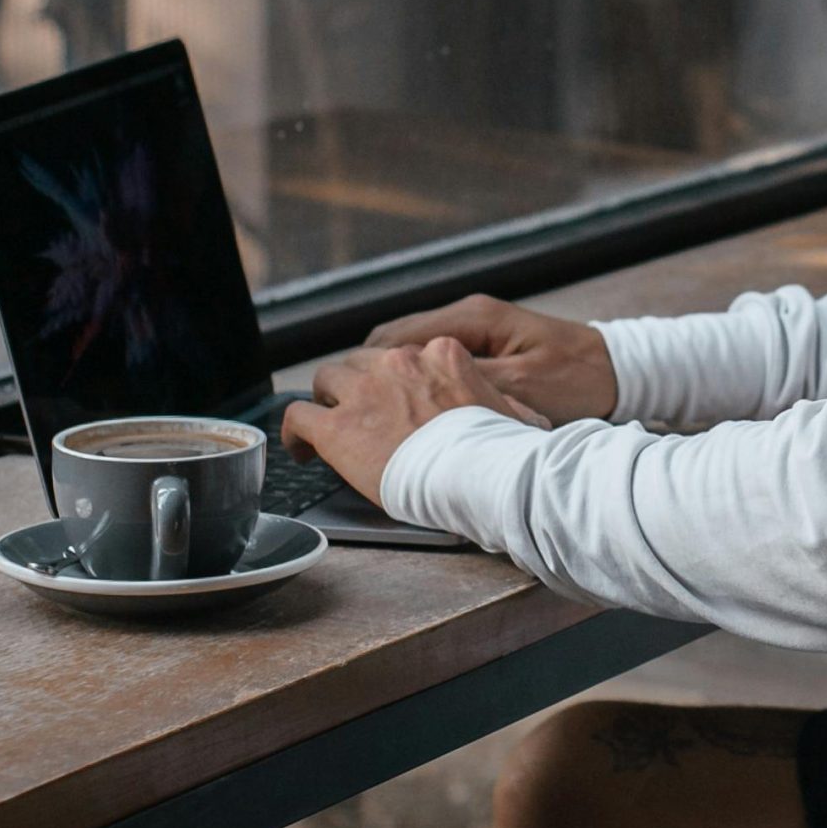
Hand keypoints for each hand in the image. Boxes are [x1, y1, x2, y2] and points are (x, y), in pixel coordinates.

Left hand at [282, 337, 550, 507]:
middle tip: (358, 416)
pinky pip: (298, 416)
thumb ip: (510, 409)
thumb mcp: (516, 416)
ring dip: (326, 402)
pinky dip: (295, 432)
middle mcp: (399, 363)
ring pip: (326, 380)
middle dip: (356, 387)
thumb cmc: (500, 450)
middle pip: (361, 362)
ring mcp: (365, 391)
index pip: (404, 355)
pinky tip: (301, 451)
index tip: (392, 401)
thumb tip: (531, 420)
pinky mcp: (338, 426)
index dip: (392, 379)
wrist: (478, 473)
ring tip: (325, 430)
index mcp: (442, 355)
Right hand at [364, 293, 619, 425]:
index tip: (342, 397)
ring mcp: (478, 330)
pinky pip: (436, 361)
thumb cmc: (575, 380)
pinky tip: (412, 411)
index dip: (364, 367)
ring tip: (373, 414)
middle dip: (370, 373)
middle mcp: (469, 317)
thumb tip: (411, 387)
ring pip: (413, 351)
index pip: (395, 335)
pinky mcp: (487, 348)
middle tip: (349, 410)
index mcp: (472, 319)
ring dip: (392, 378)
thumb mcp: (517, 387)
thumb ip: (463, 384)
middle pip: (396, 340)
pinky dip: (417, 381)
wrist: (619, 373)